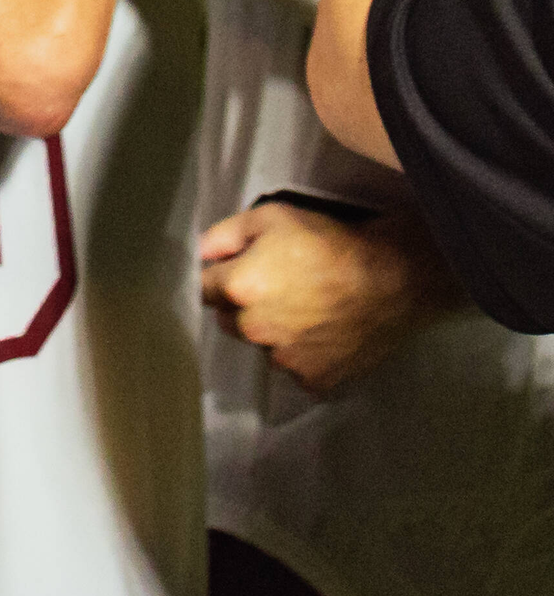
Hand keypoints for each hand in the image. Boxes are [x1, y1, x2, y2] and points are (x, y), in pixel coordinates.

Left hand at [198, 201, 457, 395]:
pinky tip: (325, 334)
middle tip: (282, 289)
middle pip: (230, 320)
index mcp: (239, 288)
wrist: (396, 277)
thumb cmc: (332, 242)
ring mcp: (285, 358)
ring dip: (276, 333)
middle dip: (245, 307)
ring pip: (264, 346)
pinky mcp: (314, 378)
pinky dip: (306, 356)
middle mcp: (255, 328)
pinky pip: (297, 370)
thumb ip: (224, 235)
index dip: (223, 278)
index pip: (205, 289)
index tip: (244, 272)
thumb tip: (199, 254)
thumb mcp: (272, 217)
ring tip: (309, 311)